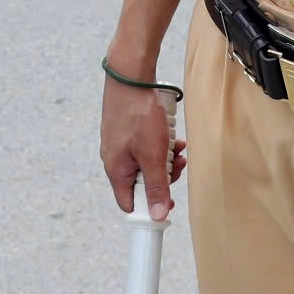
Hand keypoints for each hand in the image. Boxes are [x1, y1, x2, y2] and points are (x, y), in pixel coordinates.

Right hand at [99, 77, 185, 219]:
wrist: (130, 77)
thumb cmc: (138, 115)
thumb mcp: (152, 155)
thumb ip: (156, 187)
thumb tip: (158, 216)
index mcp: (117, 171)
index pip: (130, 204)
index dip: (149, 208)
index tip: (169, 203)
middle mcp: (115, 160)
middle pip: (141, 182)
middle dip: (163, 176)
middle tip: (178, 166)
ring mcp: (120, 144)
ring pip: (146, 162)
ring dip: (164, 158)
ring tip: (177, 147)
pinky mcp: (127, 131)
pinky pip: (145, 146)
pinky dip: (159, 144)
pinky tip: (171, 135)